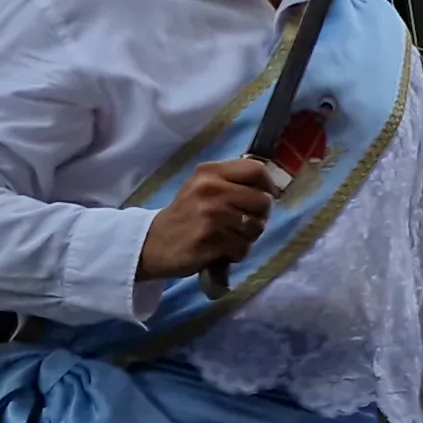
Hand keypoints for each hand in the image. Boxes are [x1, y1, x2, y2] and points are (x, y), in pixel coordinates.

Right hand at [137, 156, 289, 279]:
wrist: (151, 244)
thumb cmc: (185, 215)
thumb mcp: (202, 187)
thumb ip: (232, 182)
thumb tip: (271, 188)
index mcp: (209, 172)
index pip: (257, 170)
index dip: (267, 186)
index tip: (263, 198)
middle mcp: (210, 189)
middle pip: (263, 201)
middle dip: (259, 216)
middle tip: (241, 224)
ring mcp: (211, 214)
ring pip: (256, 226)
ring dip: (247, 237)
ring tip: (228, 237)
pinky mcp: (210, 239)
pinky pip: (243, 248)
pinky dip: (236, 253)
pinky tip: (221, 251)